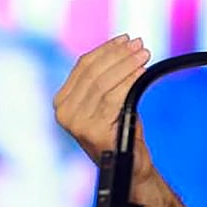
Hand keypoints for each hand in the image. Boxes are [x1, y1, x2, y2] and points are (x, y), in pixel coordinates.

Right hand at [54, 35, 152, 180]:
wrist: (130, 167)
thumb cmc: (121, 131)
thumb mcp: (108, 100)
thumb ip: (105, 78)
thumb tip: (122, 45)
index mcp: (62, 101)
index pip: (82, 66)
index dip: (105, 49)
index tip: (125, 39)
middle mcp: (64, 112)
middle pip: (93, 72)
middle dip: (118, 55)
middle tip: (139, 45)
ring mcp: (76, 123)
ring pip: (103, 83)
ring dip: (126, 65)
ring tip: (144, 55)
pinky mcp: (92, 131)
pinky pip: (113, 98)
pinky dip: (128, 82)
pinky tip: (141, 73)